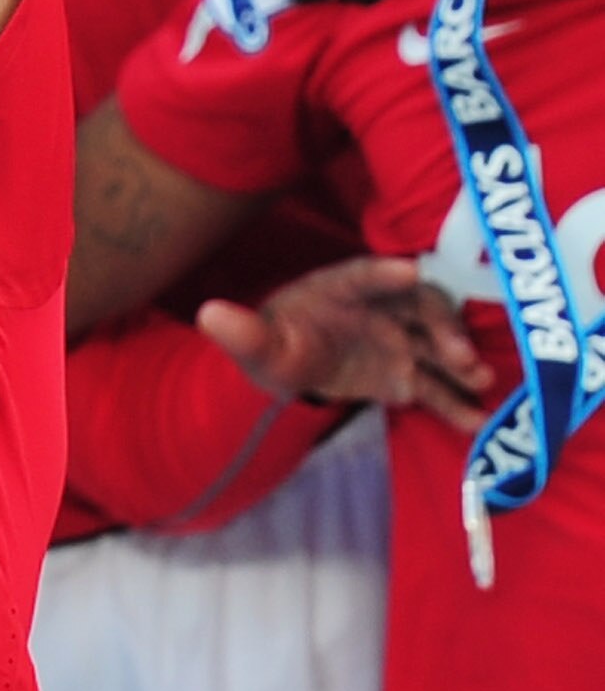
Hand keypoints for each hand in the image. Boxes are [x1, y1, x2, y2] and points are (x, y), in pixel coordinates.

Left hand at [198, 255, 493, 433]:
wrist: (293, 366)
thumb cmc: (277, 345)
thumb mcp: (256, 346)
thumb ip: (240, 333)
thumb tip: (208, 314)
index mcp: (338, 288)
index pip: (363, 275)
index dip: (385, 272)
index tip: (411, 270)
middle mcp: (376, 306)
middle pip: (416, 305)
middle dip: (441, 324)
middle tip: (460, 353)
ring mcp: (396, 338)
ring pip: (434, 342)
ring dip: (459, 357)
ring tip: (481, 379)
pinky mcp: (406, 372)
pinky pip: (435, 385)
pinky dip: (456, 401)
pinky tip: (477, 419)